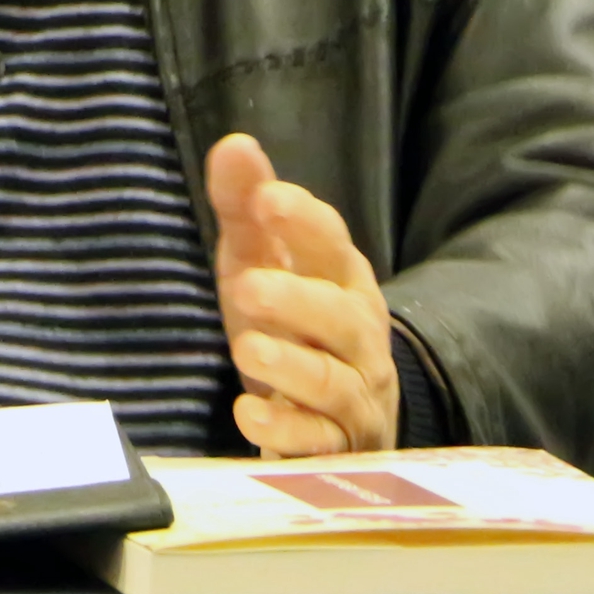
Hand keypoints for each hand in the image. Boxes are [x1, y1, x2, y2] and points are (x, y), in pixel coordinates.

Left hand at [207, 133, 397, 457]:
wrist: (331, 423)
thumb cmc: (290, 328)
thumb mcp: (260, 265)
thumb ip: (245, 209)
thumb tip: (234, 144)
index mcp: (341, 282)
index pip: (332, 245)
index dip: (304, 221)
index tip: (267, 200)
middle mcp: (358, 337)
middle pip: (340, 316)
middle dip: (298, 300)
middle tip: (246, 287)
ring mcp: (354, 397)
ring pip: (333, 381)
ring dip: (291, 365)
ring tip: (245, 348)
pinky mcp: (337, 449)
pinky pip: (318, 443)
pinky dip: (285, 430)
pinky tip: (248, 414)